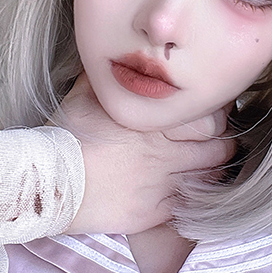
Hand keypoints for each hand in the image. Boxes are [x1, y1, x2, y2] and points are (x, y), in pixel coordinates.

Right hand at [55, 76, 234, 234]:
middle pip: (217, 150)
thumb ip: (109, 78)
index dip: (218, 118)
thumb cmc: (65, 134)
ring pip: (208, 179)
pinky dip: (197, 197)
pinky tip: (194, 191)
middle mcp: (164, 153)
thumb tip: (114, 59)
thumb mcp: (85, 94)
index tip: (215, 117)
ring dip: (213, 171)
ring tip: (211, 165)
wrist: (48, 182)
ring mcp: (160, 185)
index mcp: (154, 122)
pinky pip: (188, 206)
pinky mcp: (152, 213)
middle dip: (223, 145)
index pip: (209, 120)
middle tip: (221, 141)